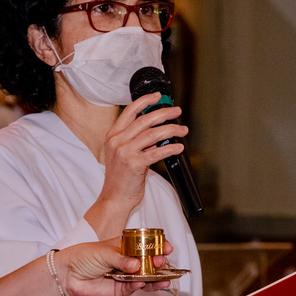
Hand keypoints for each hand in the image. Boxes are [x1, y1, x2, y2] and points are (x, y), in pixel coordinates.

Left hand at [55, 239, 174, 295]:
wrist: (67, 274)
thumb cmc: (83, 256)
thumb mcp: (103, 251)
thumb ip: (121, 258)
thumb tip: (136, 265)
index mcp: (124, 248)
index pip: (145, 247)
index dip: (157, 247)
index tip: (167, 248)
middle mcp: (127, 262)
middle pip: (148, 264)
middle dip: (158, 264)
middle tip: (163, 263)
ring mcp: (124, 277)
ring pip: (144, 278)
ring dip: (155, 278)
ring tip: (163, 279)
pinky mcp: (119, 290)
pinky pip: (132, 289)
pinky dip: (138, 286)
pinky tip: (141, 282)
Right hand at [87, 93, 188, 237]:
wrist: (114, 199)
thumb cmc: (120, 178)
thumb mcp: (121, 154)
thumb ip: (135, 140)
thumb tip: (156, 129)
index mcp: (112, 136)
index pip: (130, 111)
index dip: (145, 101)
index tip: (158, 96)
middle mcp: (117, 141)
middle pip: (145, 120)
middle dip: (164, 113)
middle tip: (177, 111)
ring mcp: (124, 152)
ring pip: (153, 134)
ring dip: (171, 130)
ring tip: (183, 130)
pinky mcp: (134, 165)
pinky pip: (157, 152)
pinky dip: (171, 149)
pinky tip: (179, 147)